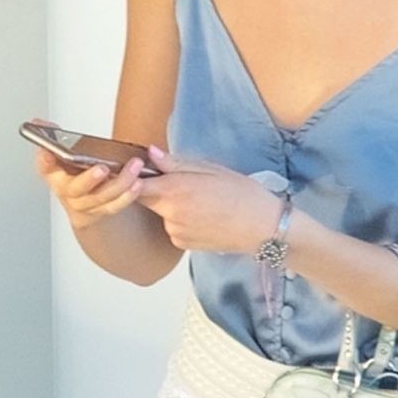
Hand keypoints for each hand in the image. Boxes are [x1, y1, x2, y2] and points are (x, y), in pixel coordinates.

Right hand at [34, 145, 147, 233]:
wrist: (80, 204)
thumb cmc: (70, 174)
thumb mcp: (58, 155)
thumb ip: (51, 136)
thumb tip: (38, 122)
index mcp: (54, 175)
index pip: (45, 167)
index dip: (44, 160)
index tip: (47, 152)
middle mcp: (68, 192)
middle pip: (77, 188)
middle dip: (89, 179)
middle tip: (102, 168)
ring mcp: (86, 203)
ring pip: (102, 196)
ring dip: (120, 183)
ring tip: (134, 166)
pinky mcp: (103, 209)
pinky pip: (116, 205)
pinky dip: (128, 195)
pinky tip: (138, 182)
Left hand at [135, 146, 288, 253]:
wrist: (263, 228)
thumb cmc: (243, 194)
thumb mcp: (212, 170)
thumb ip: (176, 163)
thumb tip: (151, 153)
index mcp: (175, 190)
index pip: (135, 184)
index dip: (134, 175)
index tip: (141, 168)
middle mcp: (170, 213)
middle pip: (146, 198)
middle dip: (157, 189)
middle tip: (184, 182)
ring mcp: (175, 231)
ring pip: (162, 213)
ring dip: (172, 206)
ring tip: (202, 201)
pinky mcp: (182, 244)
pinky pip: (173, 227)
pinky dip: (182, 221)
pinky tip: (204, 217)